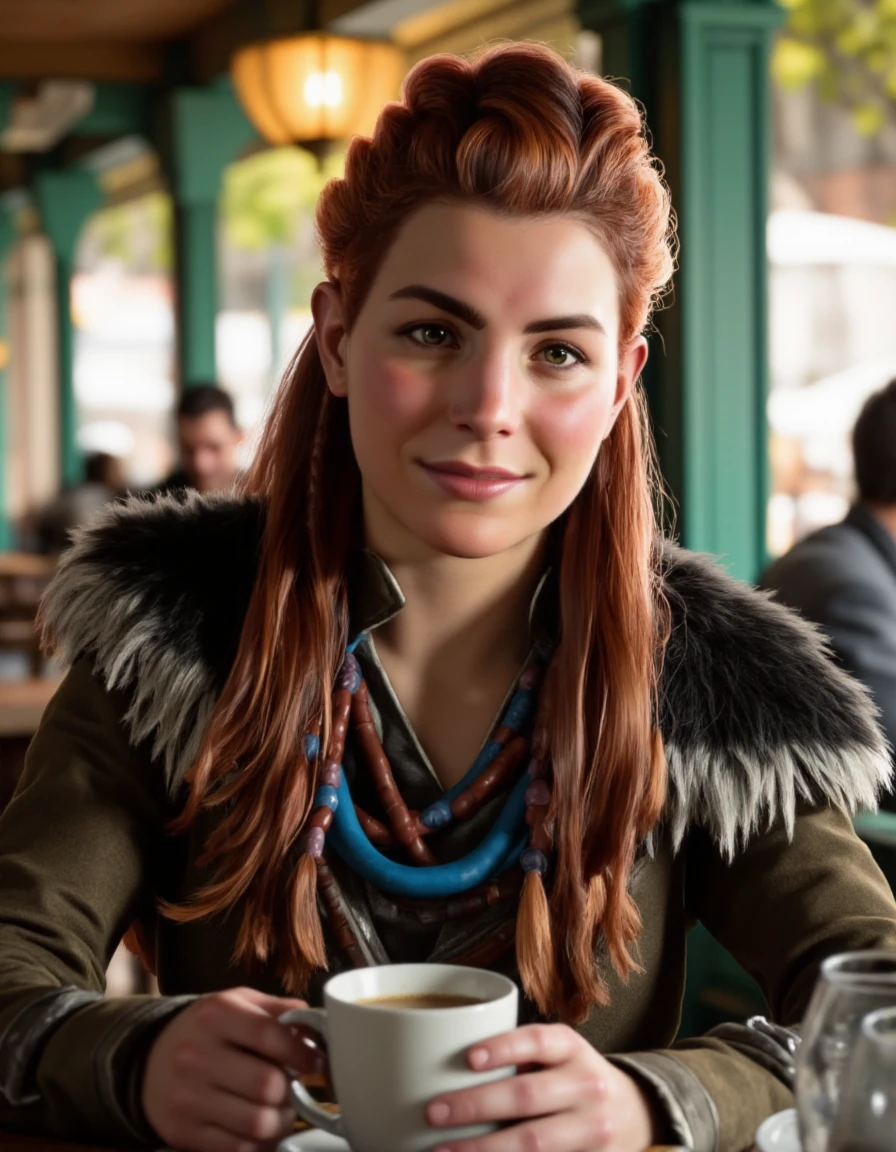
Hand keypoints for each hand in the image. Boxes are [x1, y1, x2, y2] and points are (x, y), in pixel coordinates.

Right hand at [142, 986, 322, 1151]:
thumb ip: (278, 1010)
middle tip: (294, 1087)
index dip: (303, 1052)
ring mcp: (188, 1097)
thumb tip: (317, 1026)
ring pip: (257, 1122)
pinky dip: (259, 1142)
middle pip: (267, 1085)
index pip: (271, 1035)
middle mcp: (197, 1055)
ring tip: (280, 1109)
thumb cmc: (206, 1030)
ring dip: (281, 1120)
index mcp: (216, 1015)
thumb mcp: (238, 1003)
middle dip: (292, 1090)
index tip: (314, 1061)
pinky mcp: (183, 1132)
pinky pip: (239, 1148)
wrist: (149, 1060)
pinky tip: (259, 1125)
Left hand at [424, 1023, 659, 1151]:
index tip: (469, 1058)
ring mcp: (593, 1129)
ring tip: (442, 1151)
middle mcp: (587, 1085)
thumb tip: (445, 1067)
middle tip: (434, 1112)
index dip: (504, 1048)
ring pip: (534, 1143)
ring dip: (484, 1149)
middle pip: (527, 1097)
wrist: (634, 1113)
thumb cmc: (573, 1078)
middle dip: (476, 1106)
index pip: (537, 1041)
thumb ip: (520, 1058)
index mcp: (572, 1049)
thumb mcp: (559, 1055)